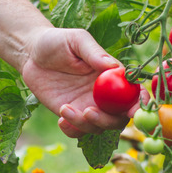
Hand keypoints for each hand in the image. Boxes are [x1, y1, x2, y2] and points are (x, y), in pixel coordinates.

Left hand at [21, 28, 145, 137]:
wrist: (32, 54)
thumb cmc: (57, 41)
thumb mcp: (76, 40)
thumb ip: (94, 53)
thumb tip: (113, 66)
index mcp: (113, 76)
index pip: (134, 93)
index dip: (140, 104)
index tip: (134, 111)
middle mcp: (105, 95)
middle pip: (119, 118)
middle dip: (108, 121)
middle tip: (88, 112)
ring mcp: (88, 106)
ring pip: (98, 127)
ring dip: (85, 125)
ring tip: (64, 108)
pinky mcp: (71, 114)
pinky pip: (78, 132)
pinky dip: (72, 131)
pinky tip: (61, 118)